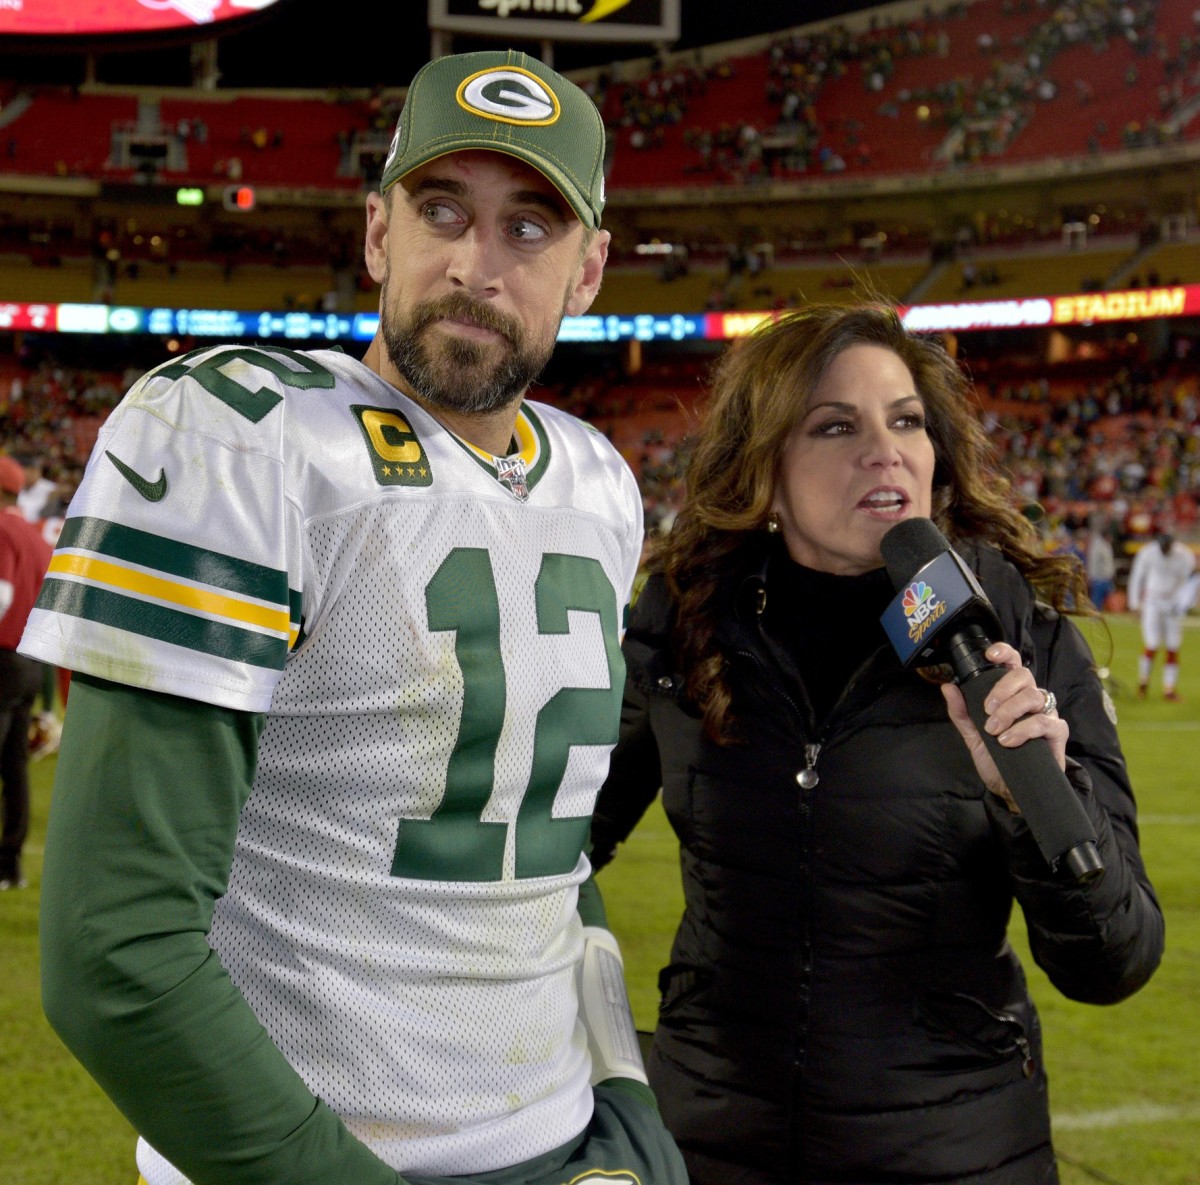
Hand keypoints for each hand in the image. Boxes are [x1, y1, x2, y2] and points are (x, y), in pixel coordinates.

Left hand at [940, 642, 1068, 812]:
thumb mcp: (973, 735)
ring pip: (1035, 695)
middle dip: (1002, 689)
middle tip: (987, 710)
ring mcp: (1046, 715)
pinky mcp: (1057, 734)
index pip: (1013, 665)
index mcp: (1012, 696)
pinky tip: (1009, 741)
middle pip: (1024, 676)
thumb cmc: (996, 759)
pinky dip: (1025, 729)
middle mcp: (1031, 701)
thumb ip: (961, 712)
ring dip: (1010, 711)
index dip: (1005, 653)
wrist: (1011, 790)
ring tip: (994, 731)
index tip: (990, 655)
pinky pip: (1047, 722)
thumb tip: (948, 687)